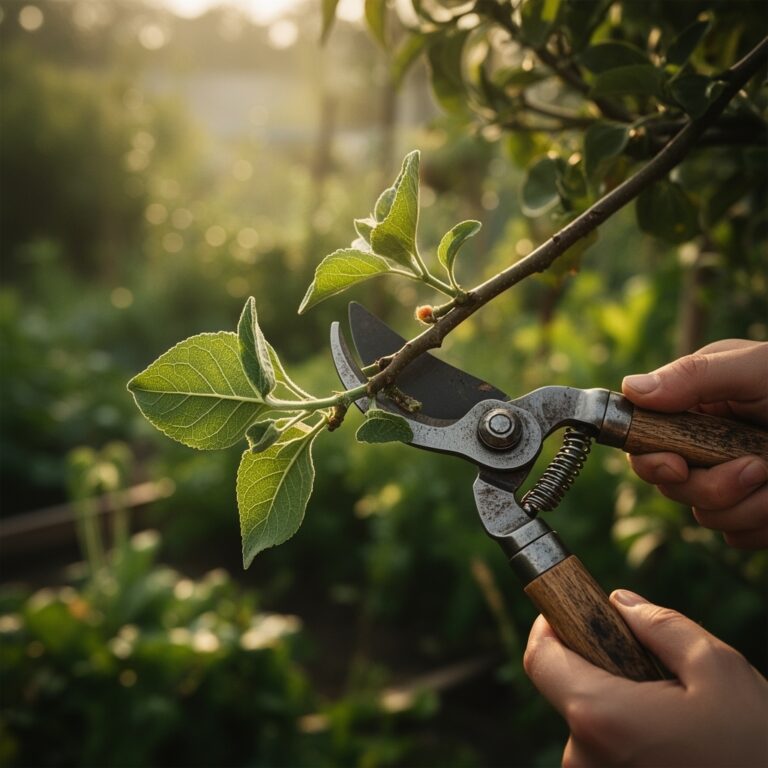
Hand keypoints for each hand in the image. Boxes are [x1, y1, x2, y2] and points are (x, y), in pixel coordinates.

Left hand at [524, 590, 767, 767]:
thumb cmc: (757, 749)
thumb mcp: (717, 669)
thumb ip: (660, 626)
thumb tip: (620, 603)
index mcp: (600, 716)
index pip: (540, 658)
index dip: (549, 627)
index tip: (570, 612)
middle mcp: (585, 760)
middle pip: (571, 691)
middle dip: (602, 669)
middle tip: (652, 669)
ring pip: (594, 728)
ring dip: (622, 710)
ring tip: (679, 719)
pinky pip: (609, 757)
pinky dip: (632, 742)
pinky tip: (678, 748)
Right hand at [622, 340, 767, 548]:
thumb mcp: (756, 369)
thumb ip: (695, 377)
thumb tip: (631, 389)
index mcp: (695, 406)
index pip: (644, 441)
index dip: (650, 460)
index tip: (675, 465)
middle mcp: (704, 445)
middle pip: (670, 485)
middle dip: (712, 485)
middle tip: (756, 469)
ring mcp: (728, 480)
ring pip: (704, 516)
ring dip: (748, 505)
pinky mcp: (754, 512)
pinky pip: (738, 536)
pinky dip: (763, 524)